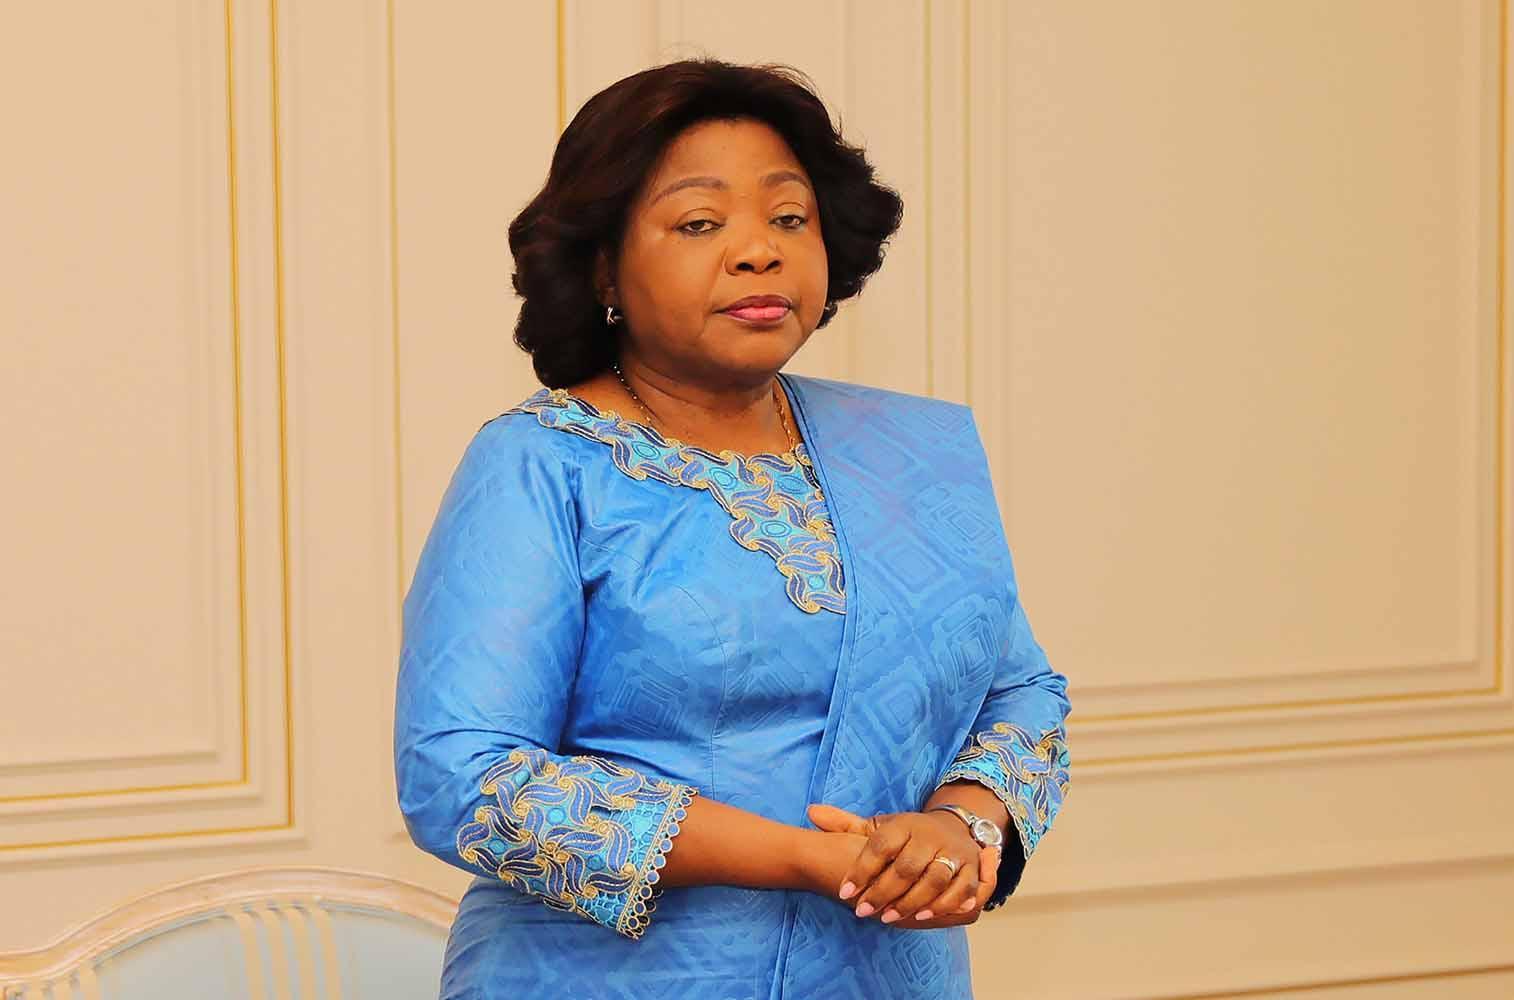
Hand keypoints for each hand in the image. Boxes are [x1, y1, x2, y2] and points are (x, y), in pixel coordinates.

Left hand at [807, 804, 996, 928]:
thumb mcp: (879, 828)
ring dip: (911, 901)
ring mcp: (953, 851)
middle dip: (883, 892)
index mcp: (905, 824)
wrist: (953, 828)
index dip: (861, 869)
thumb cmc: (907, 836)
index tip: (844, 892)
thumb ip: (846, 824)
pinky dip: (945, 904)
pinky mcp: (971, 868)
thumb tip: (811, 813)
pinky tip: (924, 916)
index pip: (880, 845)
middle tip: (862, 911)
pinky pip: (962, 889)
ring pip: (934, 878)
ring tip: (888, 918)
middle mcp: (930, 835)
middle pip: (907, 866)